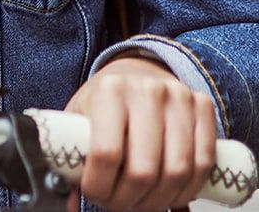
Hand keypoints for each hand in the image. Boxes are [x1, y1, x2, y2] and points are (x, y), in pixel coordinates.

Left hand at [65, 55, 216, 211]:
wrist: (136, 73)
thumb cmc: (105, 102)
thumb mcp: (79, 118)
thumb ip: (72, 156)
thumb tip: (69, 204)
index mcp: (109, 91)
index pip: (106, 153)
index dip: (100, 186)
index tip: (96, 194)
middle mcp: (146, 90)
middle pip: (143, 170)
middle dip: (130, 201)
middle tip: (120, 204)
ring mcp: (178, 97)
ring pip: (177, 172)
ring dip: (160, 200)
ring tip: (144, 201)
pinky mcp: (202, 106)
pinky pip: (203, 163)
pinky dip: (189, 189)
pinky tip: (171, 193)